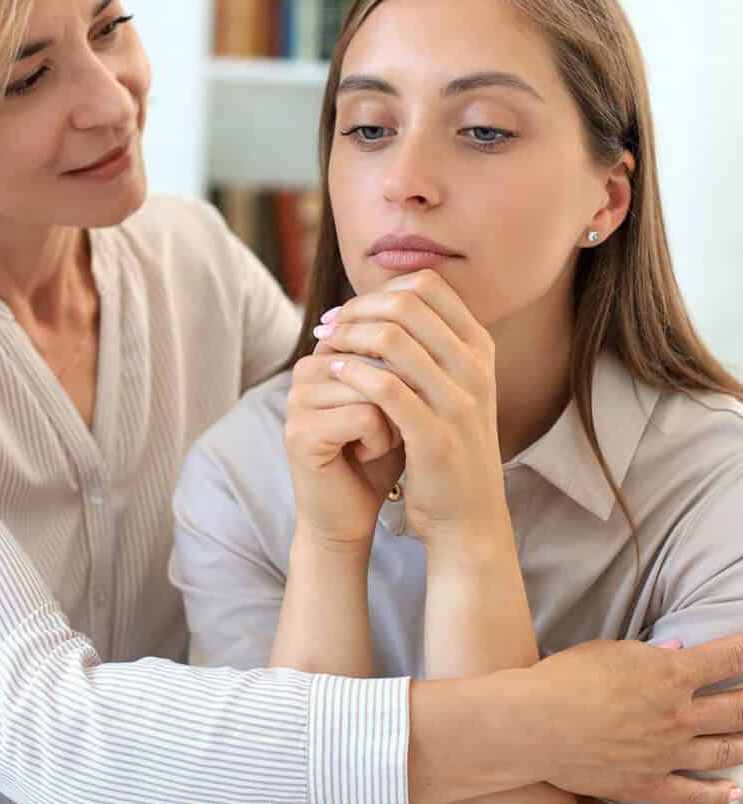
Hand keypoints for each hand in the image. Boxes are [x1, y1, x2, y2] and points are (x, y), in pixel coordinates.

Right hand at [284, 343, 403, 547]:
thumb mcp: (399, 398)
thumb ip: (403, 360)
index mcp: (327, 353)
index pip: (381, 333)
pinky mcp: (299, 431)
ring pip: (373, 387)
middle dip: (402, 395)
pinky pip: (363, 417)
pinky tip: (368, 455)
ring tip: (380, 441)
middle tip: (395, 427)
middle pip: (378, 357)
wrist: (353, 515)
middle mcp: (306, 369)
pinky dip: (381, 440)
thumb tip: (425, 322)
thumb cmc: (381, 454)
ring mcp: (297, 399)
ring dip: (394, 420)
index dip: (407, 371)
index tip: (402, 404)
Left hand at [313, 269, 504, 544]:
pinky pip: (386, 388)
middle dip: (356, 308)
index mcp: (479, 349)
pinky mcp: (435, 436)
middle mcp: (475, 368)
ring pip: (392, 339)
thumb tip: (383, 299)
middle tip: (327, 325)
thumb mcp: (453, 387)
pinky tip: (332, 372)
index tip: (349, 310)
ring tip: (323, 346)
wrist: (469, 517)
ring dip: (348, 336)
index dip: (380, 289)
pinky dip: (352, 372)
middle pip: (407, 304)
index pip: (428, 286)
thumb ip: (430, 345)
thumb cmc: (448, 445)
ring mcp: (460, 402)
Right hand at [527, 635, 742, 803]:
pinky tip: (734, 792)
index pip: (725, 659)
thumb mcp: (606, 651)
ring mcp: (669, 754)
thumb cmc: (566, 678)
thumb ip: (647, 654)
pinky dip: (719, 794)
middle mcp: (679, 716)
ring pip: (725, 750)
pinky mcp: (650, 784)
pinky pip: (695, 795)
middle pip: (736, 708)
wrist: (537, 722)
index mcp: (670, 676)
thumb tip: (676, 651)